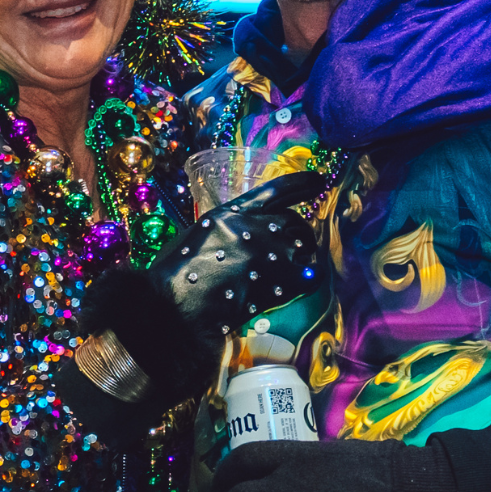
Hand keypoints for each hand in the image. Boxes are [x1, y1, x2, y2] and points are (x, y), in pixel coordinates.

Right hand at [78, 173, 331, 402]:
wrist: (176, 310)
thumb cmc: (173, 278)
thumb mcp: (192, 238)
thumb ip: (220, 232)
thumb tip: (237, 238)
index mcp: (228, 214)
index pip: (274, 192)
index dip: (299, 185)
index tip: (318, 181)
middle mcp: (254, 228)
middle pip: (292, 221)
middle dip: (298, 230)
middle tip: (297, 242)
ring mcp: (270, 254)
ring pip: (304, 245)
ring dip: (303, 253)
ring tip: (295, 264)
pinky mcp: (279, 283)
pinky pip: (310, 273)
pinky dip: (311, 274)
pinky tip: (304, 279)